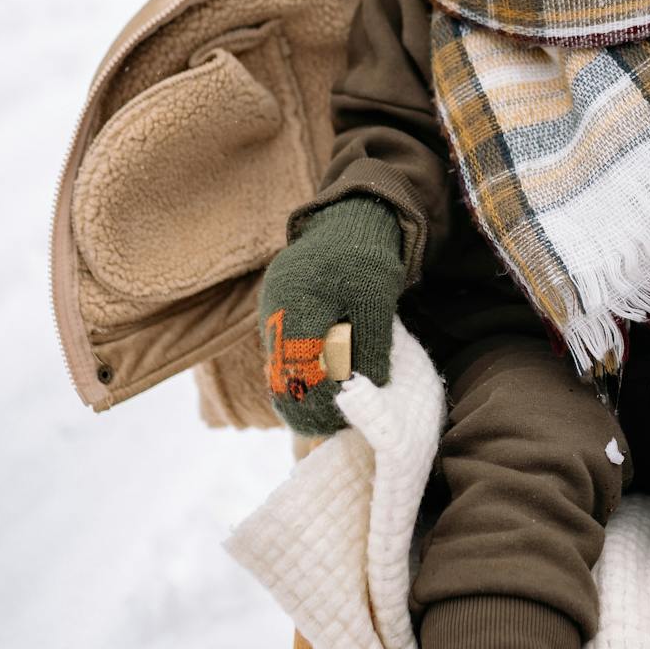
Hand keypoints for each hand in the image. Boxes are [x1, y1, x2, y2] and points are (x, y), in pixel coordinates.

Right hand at [259, 196, 405, 434]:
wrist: (348, 221)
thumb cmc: (367, 257)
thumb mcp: (379, 297)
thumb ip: (372, 344)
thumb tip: (367, 390)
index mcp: (298, 300)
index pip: (300, 365)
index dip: (319, 398)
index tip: (343, 419)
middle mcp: (274, 309)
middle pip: (280, 373)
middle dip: (305, 405)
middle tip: (332, 427)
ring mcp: (270, 312)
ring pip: (278, 368)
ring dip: (301, 393)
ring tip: (329, 417)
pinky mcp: (276, 316)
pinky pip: (282, 356)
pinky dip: (300, 375)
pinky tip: (323, 391)